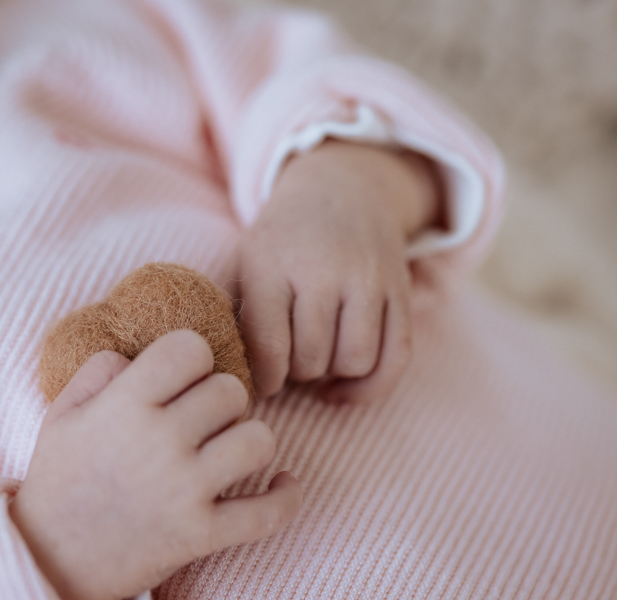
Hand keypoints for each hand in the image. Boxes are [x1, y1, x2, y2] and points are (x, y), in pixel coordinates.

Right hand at [11, 330, 302, 599]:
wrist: (51, 558)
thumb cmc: (60, 480)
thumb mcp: (62, 412)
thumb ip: (100, 369)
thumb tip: (144, 356)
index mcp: (124, 405)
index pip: (190, 347)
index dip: (193, 355)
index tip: (184, 375)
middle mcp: (159, 441)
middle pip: (231, 390)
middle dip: (220, 398)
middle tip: (201, 417)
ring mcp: (185, 490)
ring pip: (260, 440)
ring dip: (249, 440)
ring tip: (229, 448)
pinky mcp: (202, 534)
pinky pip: (269, 512)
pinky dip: (285, 496)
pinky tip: (281, 483)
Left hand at [235, 140, 439, 402]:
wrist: (341, 188)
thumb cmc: (281, 241)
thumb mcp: (245, 262)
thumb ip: (235, 315)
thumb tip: (236, 378)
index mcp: (272, 265)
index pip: (269, 347)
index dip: (265, 379)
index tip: (263, 380)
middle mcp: (323, 271)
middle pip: (312, 359)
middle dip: (296, 373)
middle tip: (289, 360)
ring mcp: (367, 280)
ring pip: (355, 362)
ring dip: (333, 375)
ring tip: (316, 359)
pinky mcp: (399, 291)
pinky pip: (396, 358)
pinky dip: (370, 385)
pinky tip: (343, 386)